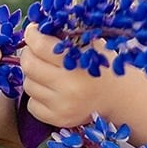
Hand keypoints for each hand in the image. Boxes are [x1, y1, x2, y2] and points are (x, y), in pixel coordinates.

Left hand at [20, 23, 135, 127]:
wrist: (118, 97)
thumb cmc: (102, 66)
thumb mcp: (90, 45)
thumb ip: (66, 36)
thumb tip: (37, 27)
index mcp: (79, 65)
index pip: (40, 46)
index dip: (32, 35)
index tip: (33, 31)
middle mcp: (69, 88)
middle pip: (29, 65)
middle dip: (28, 53)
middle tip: (35, 50)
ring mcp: (62, 107)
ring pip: (28, 85)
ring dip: (33, 75)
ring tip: (48, 71)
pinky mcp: (58, 120)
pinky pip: (31, 104)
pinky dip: (37, 95)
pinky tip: (51, 90)